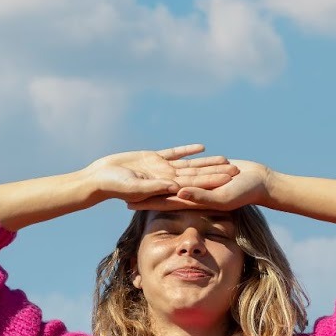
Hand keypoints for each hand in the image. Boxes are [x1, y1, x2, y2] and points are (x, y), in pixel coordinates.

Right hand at [81, 145, 238, 204]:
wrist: (98, 179)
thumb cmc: (113, 186)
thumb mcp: (136, 187)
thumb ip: (155, 187)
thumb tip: (176, 186)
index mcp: (165, 188)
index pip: (194, 185)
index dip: (212, 182)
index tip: (230, 180)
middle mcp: (166, 180)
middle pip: (197, 176)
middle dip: (216, 173)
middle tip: (237, 170)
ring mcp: (160, 169)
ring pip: (189, 165)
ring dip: (206, 162)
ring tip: (225, 158)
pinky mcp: (152, 159)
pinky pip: (174, 154)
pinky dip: (187, 151)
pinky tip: (202, 147)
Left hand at [126, 159, 273, 212]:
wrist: (260, 182)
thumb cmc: (244, 192)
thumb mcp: (222, 197)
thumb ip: (200, 196)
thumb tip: (178, 194)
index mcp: (194, 201)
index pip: (164, 202)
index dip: (147, 203)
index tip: (128, 203)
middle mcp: (193, 193)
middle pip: (163, 192)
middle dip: (145, 192)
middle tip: (123, 190)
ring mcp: (198, 182)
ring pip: (172, 178)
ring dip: (155, 178)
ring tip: (136, 175)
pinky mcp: (203, 171)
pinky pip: (184, 166)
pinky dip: (173, 164)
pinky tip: (161, 161)